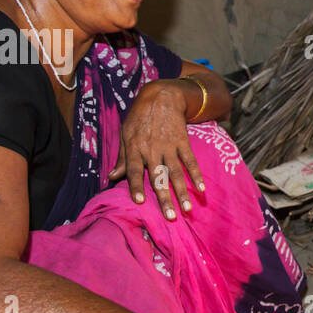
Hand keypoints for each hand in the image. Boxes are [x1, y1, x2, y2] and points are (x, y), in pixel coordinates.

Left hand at [108, 80, 204, 218]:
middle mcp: (151, 149)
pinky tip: (201, 188)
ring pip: (175, 173)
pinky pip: (190, 161)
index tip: (139, 202)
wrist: (161, 96)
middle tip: (170, 217)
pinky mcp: (182, 142)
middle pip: (158, 178)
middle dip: (164, 198)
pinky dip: (196, 175)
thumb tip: (111, 177)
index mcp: (135, 148)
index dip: (136, 186)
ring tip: (187, 209)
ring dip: (182, 192)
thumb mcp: (125, 134)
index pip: (134, 171)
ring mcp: (168, 146)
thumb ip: (121, 157)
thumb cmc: (140, 117)